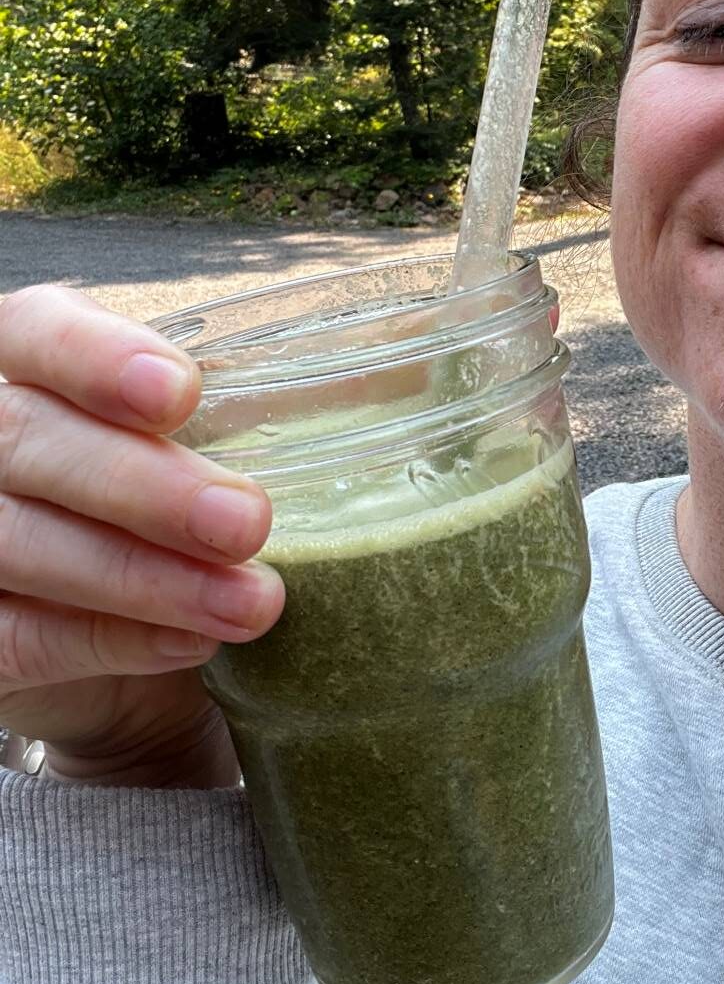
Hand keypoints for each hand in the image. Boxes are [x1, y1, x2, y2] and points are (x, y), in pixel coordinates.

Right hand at [0, 286, 284, 787]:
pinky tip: (190, 647)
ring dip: (144, 578)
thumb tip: (423, 351)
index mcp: (32, 359)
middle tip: (249, 523)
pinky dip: (109, 640)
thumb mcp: (225, 439)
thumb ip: (294, 394)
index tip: (178, 393)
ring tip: (253, 605)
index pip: (37, 331)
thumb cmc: (180, 510)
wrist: (127, 651)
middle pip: (27, 440)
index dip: (96, 358)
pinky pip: (17, 636)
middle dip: (143, 486)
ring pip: (17, 541)